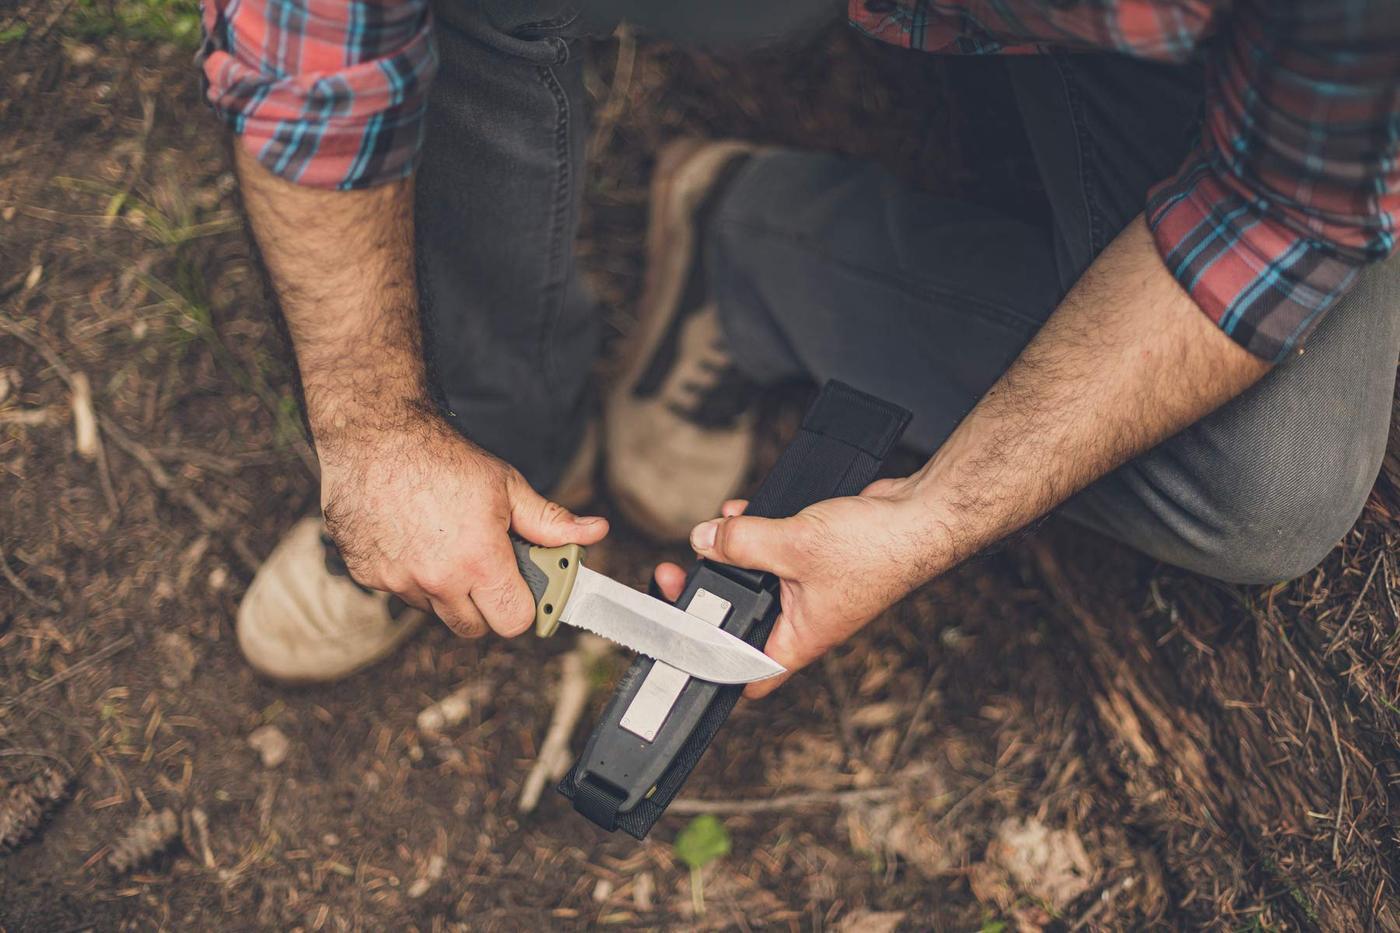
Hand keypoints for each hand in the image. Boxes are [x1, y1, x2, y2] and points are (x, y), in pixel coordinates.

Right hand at [318, 405, 606, 638]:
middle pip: (474, 627)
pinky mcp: (366, 576)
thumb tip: (595, 532)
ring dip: (445, 591)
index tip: (521, 588)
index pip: (513, 622)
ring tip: (446, 544)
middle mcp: (436, 580)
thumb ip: (550, 522)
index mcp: (478, 562)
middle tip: (486, 567)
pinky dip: (410, 575)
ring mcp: (397, 582)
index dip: (523, 606)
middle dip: (486, 604)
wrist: (374, 435)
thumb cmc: (443, 457)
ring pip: (435, 610)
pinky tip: (411, 538)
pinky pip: (400, 592)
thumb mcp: (507, 487)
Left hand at [653, 476, 946, 697]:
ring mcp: (808, 591)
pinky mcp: (815, 560)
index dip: (711, 668)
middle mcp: (802, 621)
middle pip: (741, 618)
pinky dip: (754, 533)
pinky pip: (772, 551)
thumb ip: (742, 544)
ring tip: (711, 534)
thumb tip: (704, 540)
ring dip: (731, 555)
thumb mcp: (794, 544)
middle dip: (711, 592)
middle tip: (680, 574)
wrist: (918, 517)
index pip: (746, 676)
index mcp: (797, 640)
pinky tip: (739, 513)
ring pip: (754, 579)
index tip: (680, 646)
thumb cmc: (876, 550)